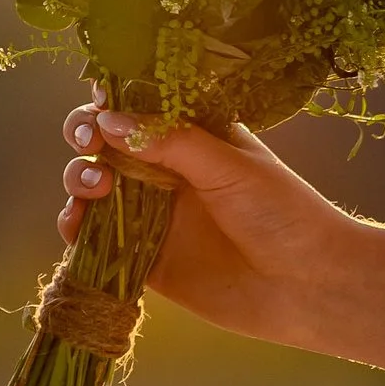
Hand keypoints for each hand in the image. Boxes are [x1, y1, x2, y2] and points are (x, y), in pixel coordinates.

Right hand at [60, 90, 342, 350]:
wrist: (308, 286)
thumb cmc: (283, 215)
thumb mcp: (230, 165)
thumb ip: (170, 142)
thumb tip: (108, 119)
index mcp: (193, 136)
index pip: (139, 106)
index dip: (111, 99)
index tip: (100, 99)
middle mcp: (167, 171)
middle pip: (105, 142)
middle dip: (86, 135)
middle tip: (90, 141)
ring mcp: (153, 214)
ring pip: (94, 187)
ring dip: (80, 178)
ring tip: (96, 187)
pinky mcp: (144, 259)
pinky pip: (97, 240)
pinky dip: (77, 229)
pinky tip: (77, 223)